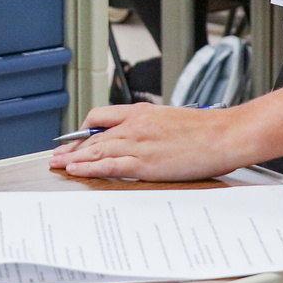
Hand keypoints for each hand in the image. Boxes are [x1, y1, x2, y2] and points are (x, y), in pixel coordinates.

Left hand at [49, 101, 255, 183]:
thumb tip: (145, 139)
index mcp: (142, 111)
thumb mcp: (173, 120)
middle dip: (72, 146)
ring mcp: (138, 143)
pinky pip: (108, 165)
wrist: (225, 134)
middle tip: (57, 155)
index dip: (84, 129)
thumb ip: (153, 128)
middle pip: (93, 135)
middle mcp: (135, 125)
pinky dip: (89, 167)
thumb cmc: (208, 129)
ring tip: (59, 165)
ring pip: (96, 149)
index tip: (76, 138)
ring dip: (74, 157)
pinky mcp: (144, 162)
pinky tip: (77, 170)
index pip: (101, 116)